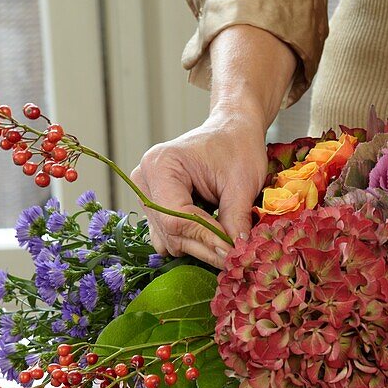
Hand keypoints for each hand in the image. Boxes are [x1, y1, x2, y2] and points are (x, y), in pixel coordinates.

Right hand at [131, 113, 267, 267]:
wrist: (232, 132)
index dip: (205, 239)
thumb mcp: (242, 183)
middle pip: (170, 233)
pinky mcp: (155, 207)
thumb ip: (236, 219)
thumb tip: (236, 254)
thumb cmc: (238, 148)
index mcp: (160, 165)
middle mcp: (144, 180)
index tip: (232, 250)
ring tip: (228, 242)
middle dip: (204, 247)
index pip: (175, 218)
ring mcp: (146, 195)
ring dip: (199, 247)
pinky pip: (169, 237)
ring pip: (169, 240)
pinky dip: (193, 241)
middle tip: (235, 255)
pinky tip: (214, 233)